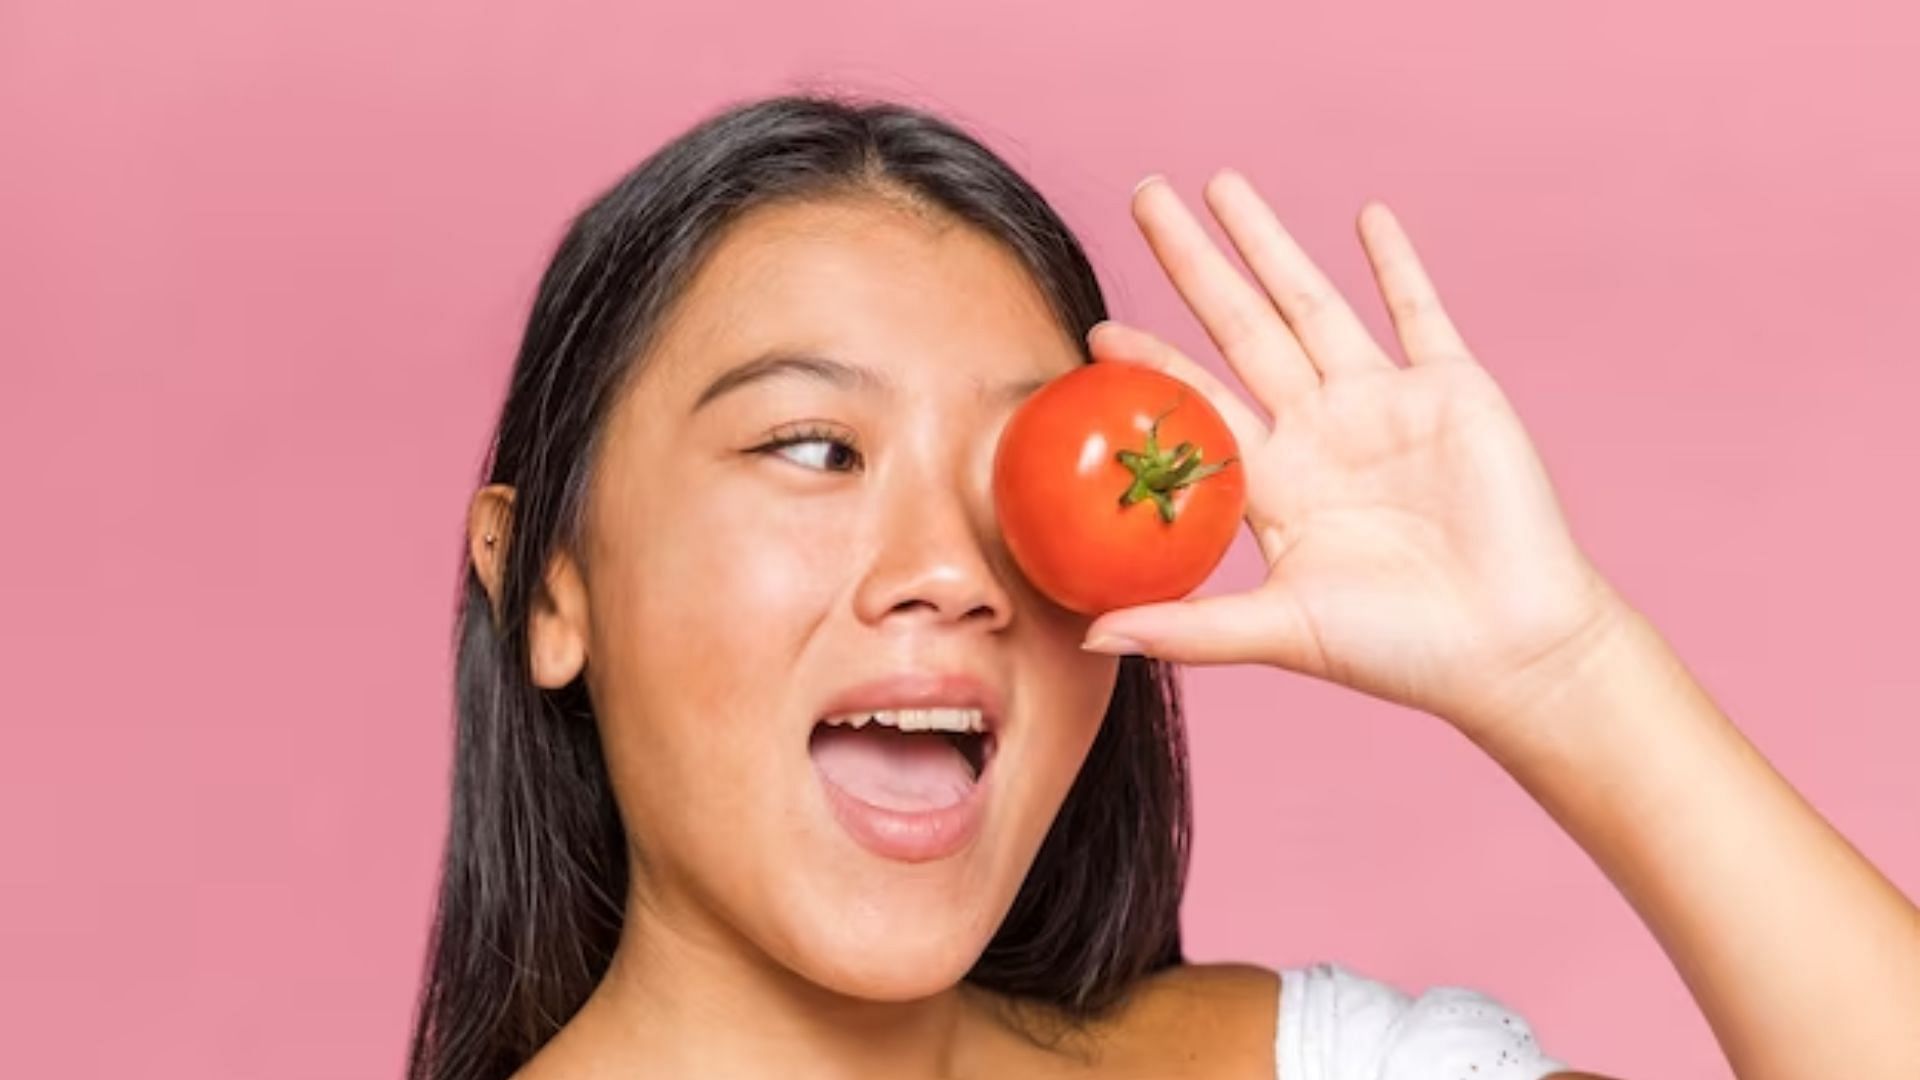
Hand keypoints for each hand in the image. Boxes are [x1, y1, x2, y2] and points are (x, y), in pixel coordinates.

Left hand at [1082, 171, 1631, 739]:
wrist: (1509, 650)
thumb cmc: (1398, 651)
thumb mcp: (1282, 632)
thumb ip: (1189, 629)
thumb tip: (1092, 637)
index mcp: (1276, 482)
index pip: (1198, 404)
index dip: (1150, 365)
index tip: (1096, 332)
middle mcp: (1320, 430)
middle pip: (1240, 327)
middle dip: (1193, 263)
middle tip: (1143, 196)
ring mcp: (1384, 404)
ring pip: (1312, 303)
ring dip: (1270, 243)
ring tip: (1221, 183)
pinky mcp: (1454, 391)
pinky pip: (1419, 312)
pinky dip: (1395, 264)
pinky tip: (1365, 215)